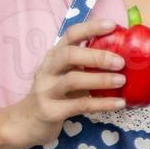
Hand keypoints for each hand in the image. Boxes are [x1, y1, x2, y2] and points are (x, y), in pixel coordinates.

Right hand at [2, 20, 125, 148]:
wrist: (26, 123)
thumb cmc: (54, 95)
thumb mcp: (65, 75)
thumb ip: (84, 65)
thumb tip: (123, 57)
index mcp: (54, 57)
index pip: (70, 35)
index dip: (91, 27)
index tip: (112, 25)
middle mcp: (48, 70)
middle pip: (69, 55)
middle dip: (97, 56)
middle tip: (120, 62)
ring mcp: (47, 90)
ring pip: (73, 80)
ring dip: (100, 79)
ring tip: (122, 81)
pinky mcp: (51, 111)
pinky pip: (80, 105)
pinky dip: (102, 104)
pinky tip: (119, 103)